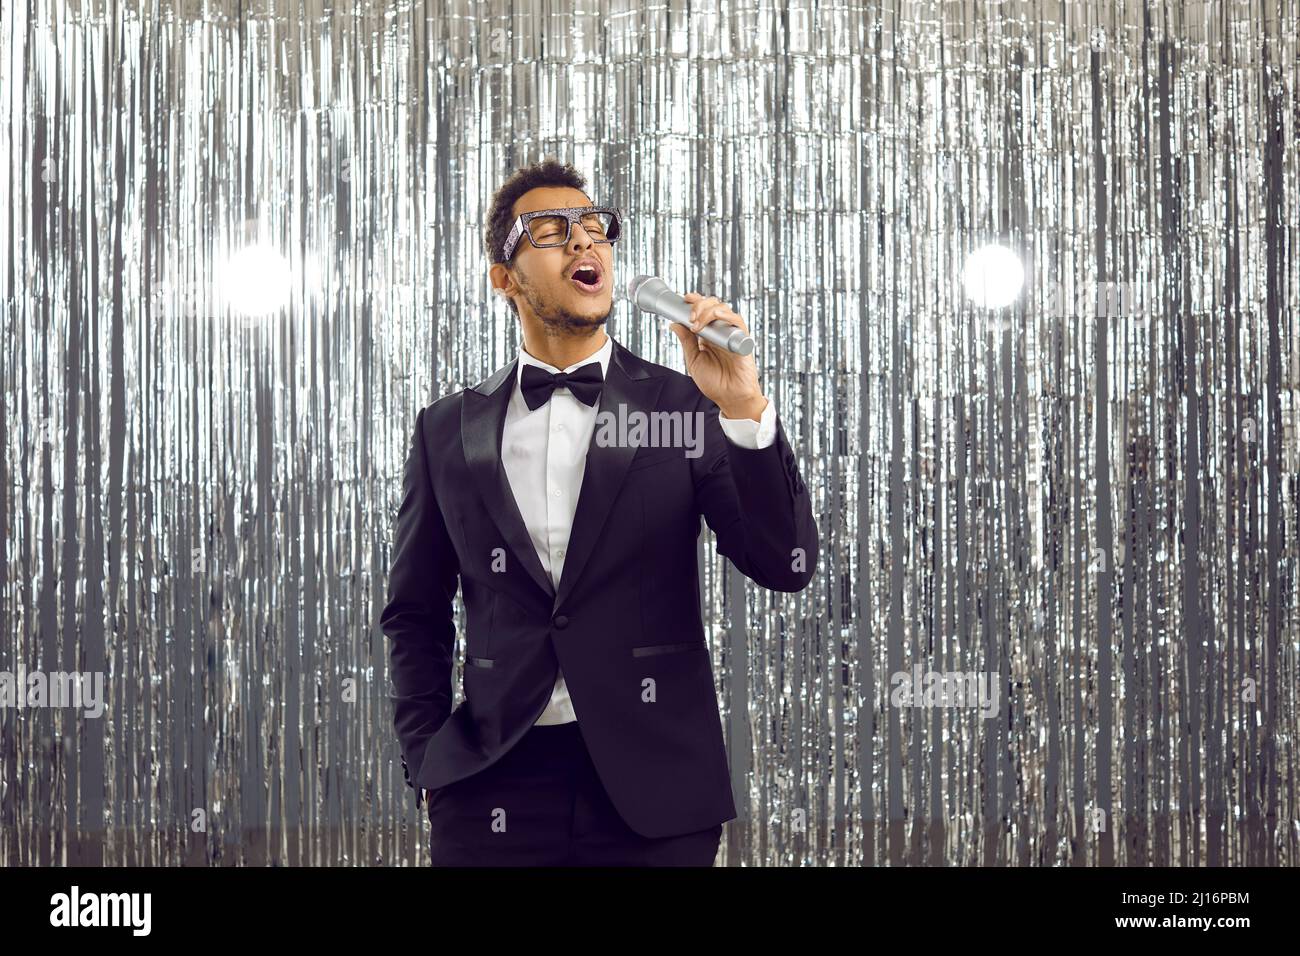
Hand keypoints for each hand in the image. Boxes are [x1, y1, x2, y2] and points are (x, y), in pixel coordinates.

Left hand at [669, 293, 766, 419]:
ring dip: (708, 310)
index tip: (685, 299)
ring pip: (724, 309)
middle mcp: (720, 331)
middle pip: (712, 305)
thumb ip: (686, 342)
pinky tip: (716, 317)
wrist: (730, 398)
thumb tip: (674, 324)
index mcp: (708, 335)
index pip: (703, 310)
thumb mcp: (694, 361)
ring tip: (697, 323)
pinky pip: (737, 321)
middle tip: (690, 316)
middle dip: (699, 304)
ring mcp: (731, 334)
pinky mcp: (742, 340)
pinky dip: (726, 316)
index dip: (695, 301)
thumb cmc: (714, 383)